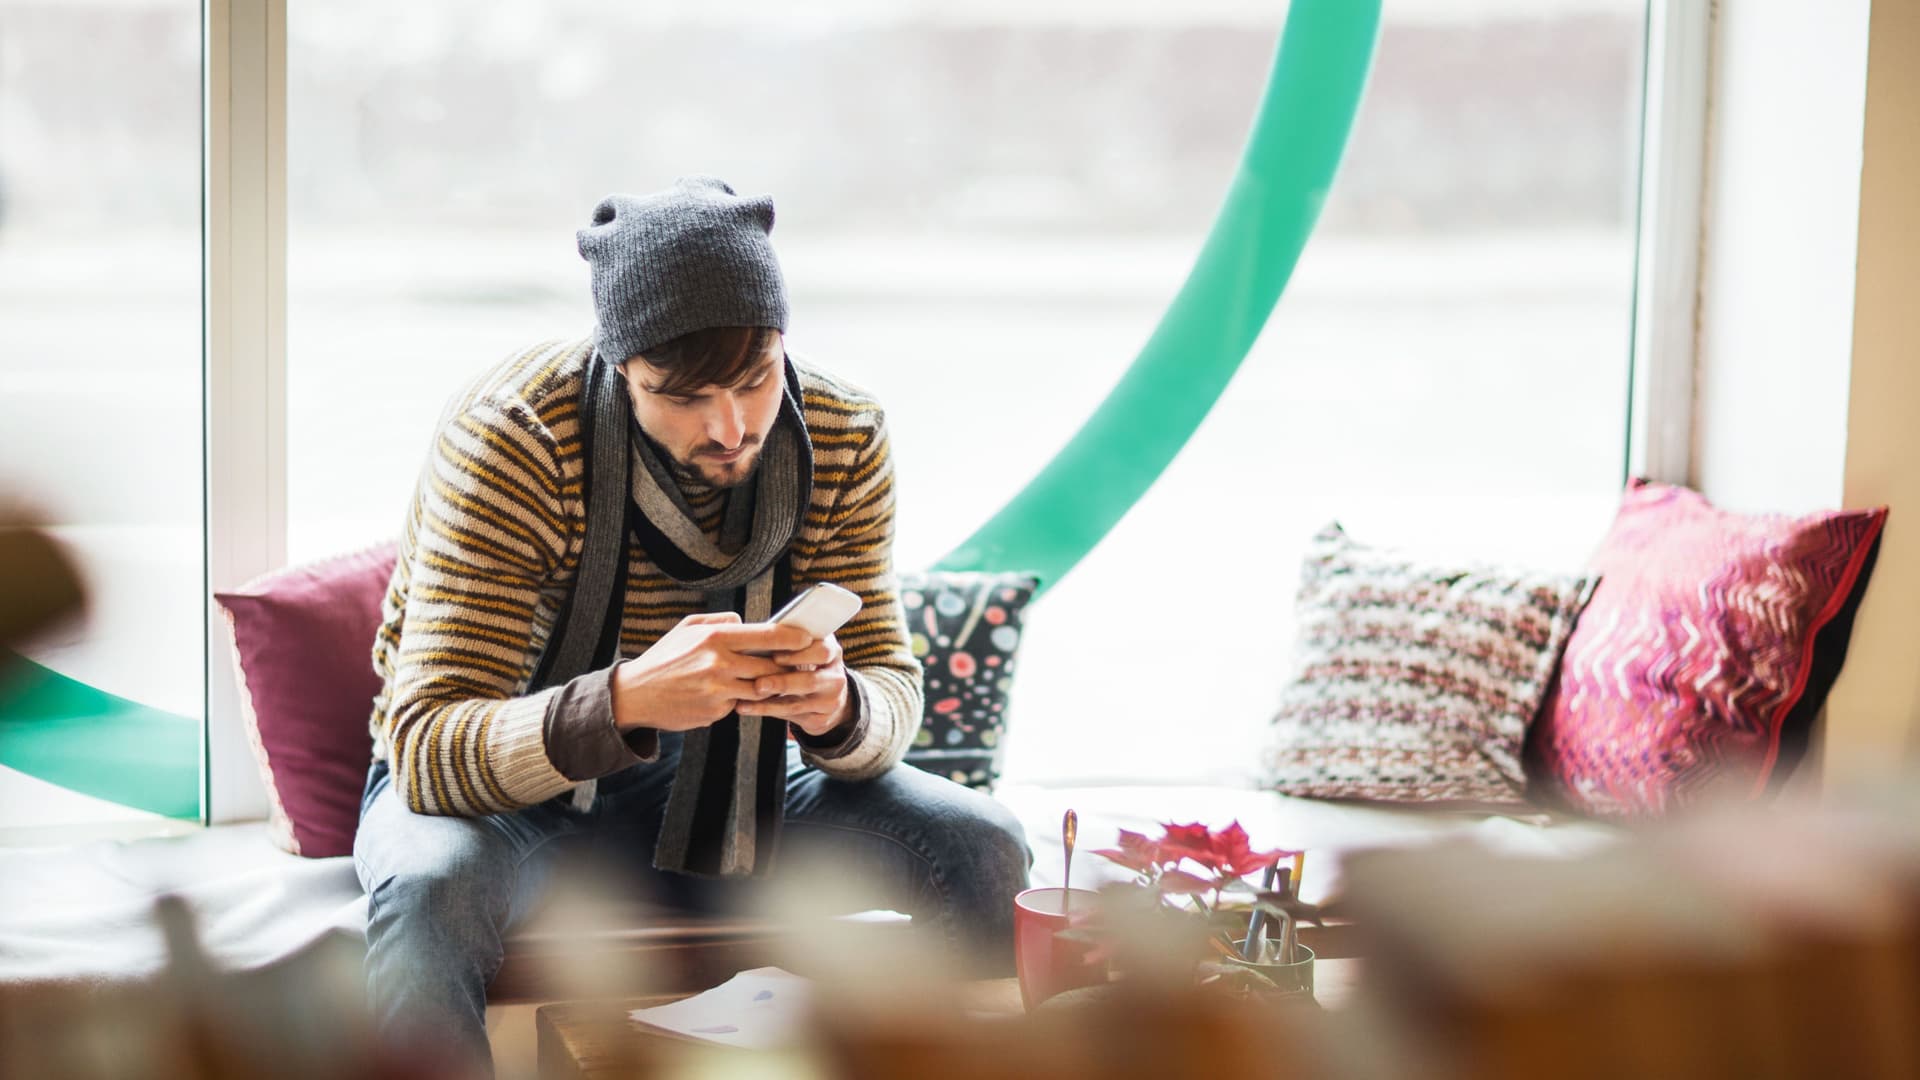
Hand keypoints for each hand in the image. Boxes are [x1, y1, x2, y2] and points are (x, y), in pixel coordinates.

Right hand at [610, 613, 811, 732]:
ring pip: (761, 689)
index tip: (809, 637)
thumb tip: (746, 621)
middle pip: (771, 667)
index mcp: (715, 639)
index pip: (766, 636)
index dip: (793, 638)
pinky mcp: (715, 713)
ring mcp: (718, 692)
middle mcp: (719, 665)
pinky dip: (743, 700)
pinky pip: (740, 704)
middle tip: (804, 663)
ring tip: (777, 679)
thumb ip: (720, 621)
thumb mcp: (687, 629)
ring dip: (771, 686)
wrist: (636, 695)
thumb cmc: (664, 658)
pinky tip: (737, 694)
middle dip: (790, 666)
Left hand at [745, 633, 852, 736]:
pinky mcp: (820, 719)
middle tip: (759, 684)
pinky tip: (747, 708)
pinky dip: (766, 711)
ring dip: (768, 703)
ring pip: (797, 704)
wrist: (826, 695)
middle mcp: (836, 677)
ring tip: (745, 701)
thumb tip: (754, 634)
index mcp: (832, 652)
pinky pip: (790, 717)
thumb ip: (788, 640)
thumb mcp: (806, 647)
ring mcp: (830, 701)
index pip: (822, 652)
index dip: (798, 654)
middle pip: (811, 681)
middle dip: (782, 682)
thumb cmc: (806, 662)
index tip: (776, 655)